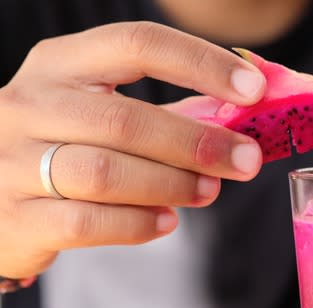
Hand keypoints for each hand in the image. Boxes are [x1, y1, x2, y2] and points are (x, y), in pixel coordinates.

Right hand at [0, 21, 265, 278]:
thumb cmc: (63, 145)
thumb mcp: (98, 110)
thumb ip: (167, 111)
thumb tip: (245, 115)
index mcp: (61, 64)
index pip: (136, 43)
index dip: (201, 63)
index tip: (253, 89)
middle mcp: (30, 104)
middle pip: (125, 118)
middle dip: (197, 142)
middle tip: (246, 161)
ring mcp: (13, 161)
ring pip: (104, 172)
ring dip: (171, 184)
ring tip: (209, 191)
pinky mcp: (16, 217)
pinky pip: (86, 222)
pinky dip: (137, 223)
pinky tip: (168, 221)